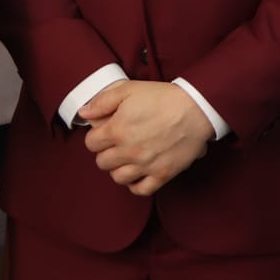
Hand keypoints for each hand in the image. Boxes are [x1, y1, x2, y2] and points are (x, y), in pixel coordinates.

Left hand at [80, 79, 214, 195]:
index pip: (91, 143)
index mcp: (116, 130)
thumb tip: (84, 113)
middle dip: (105, 152)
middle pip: (102, 162)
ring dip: (118, 168)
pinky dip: (136, 184)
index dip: (95, 136)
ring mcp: (145, 165)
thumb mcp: (128, 89)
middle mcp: (128, 151)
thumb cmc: (162, 97)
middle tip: (115, 144)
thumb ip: (102, 101)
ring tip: (126, 158)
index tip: (104, 132)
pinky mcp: (162, 174)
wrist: (195, 109)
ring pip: (118, 178)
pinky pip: (141, 189)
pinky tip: (138, 173)